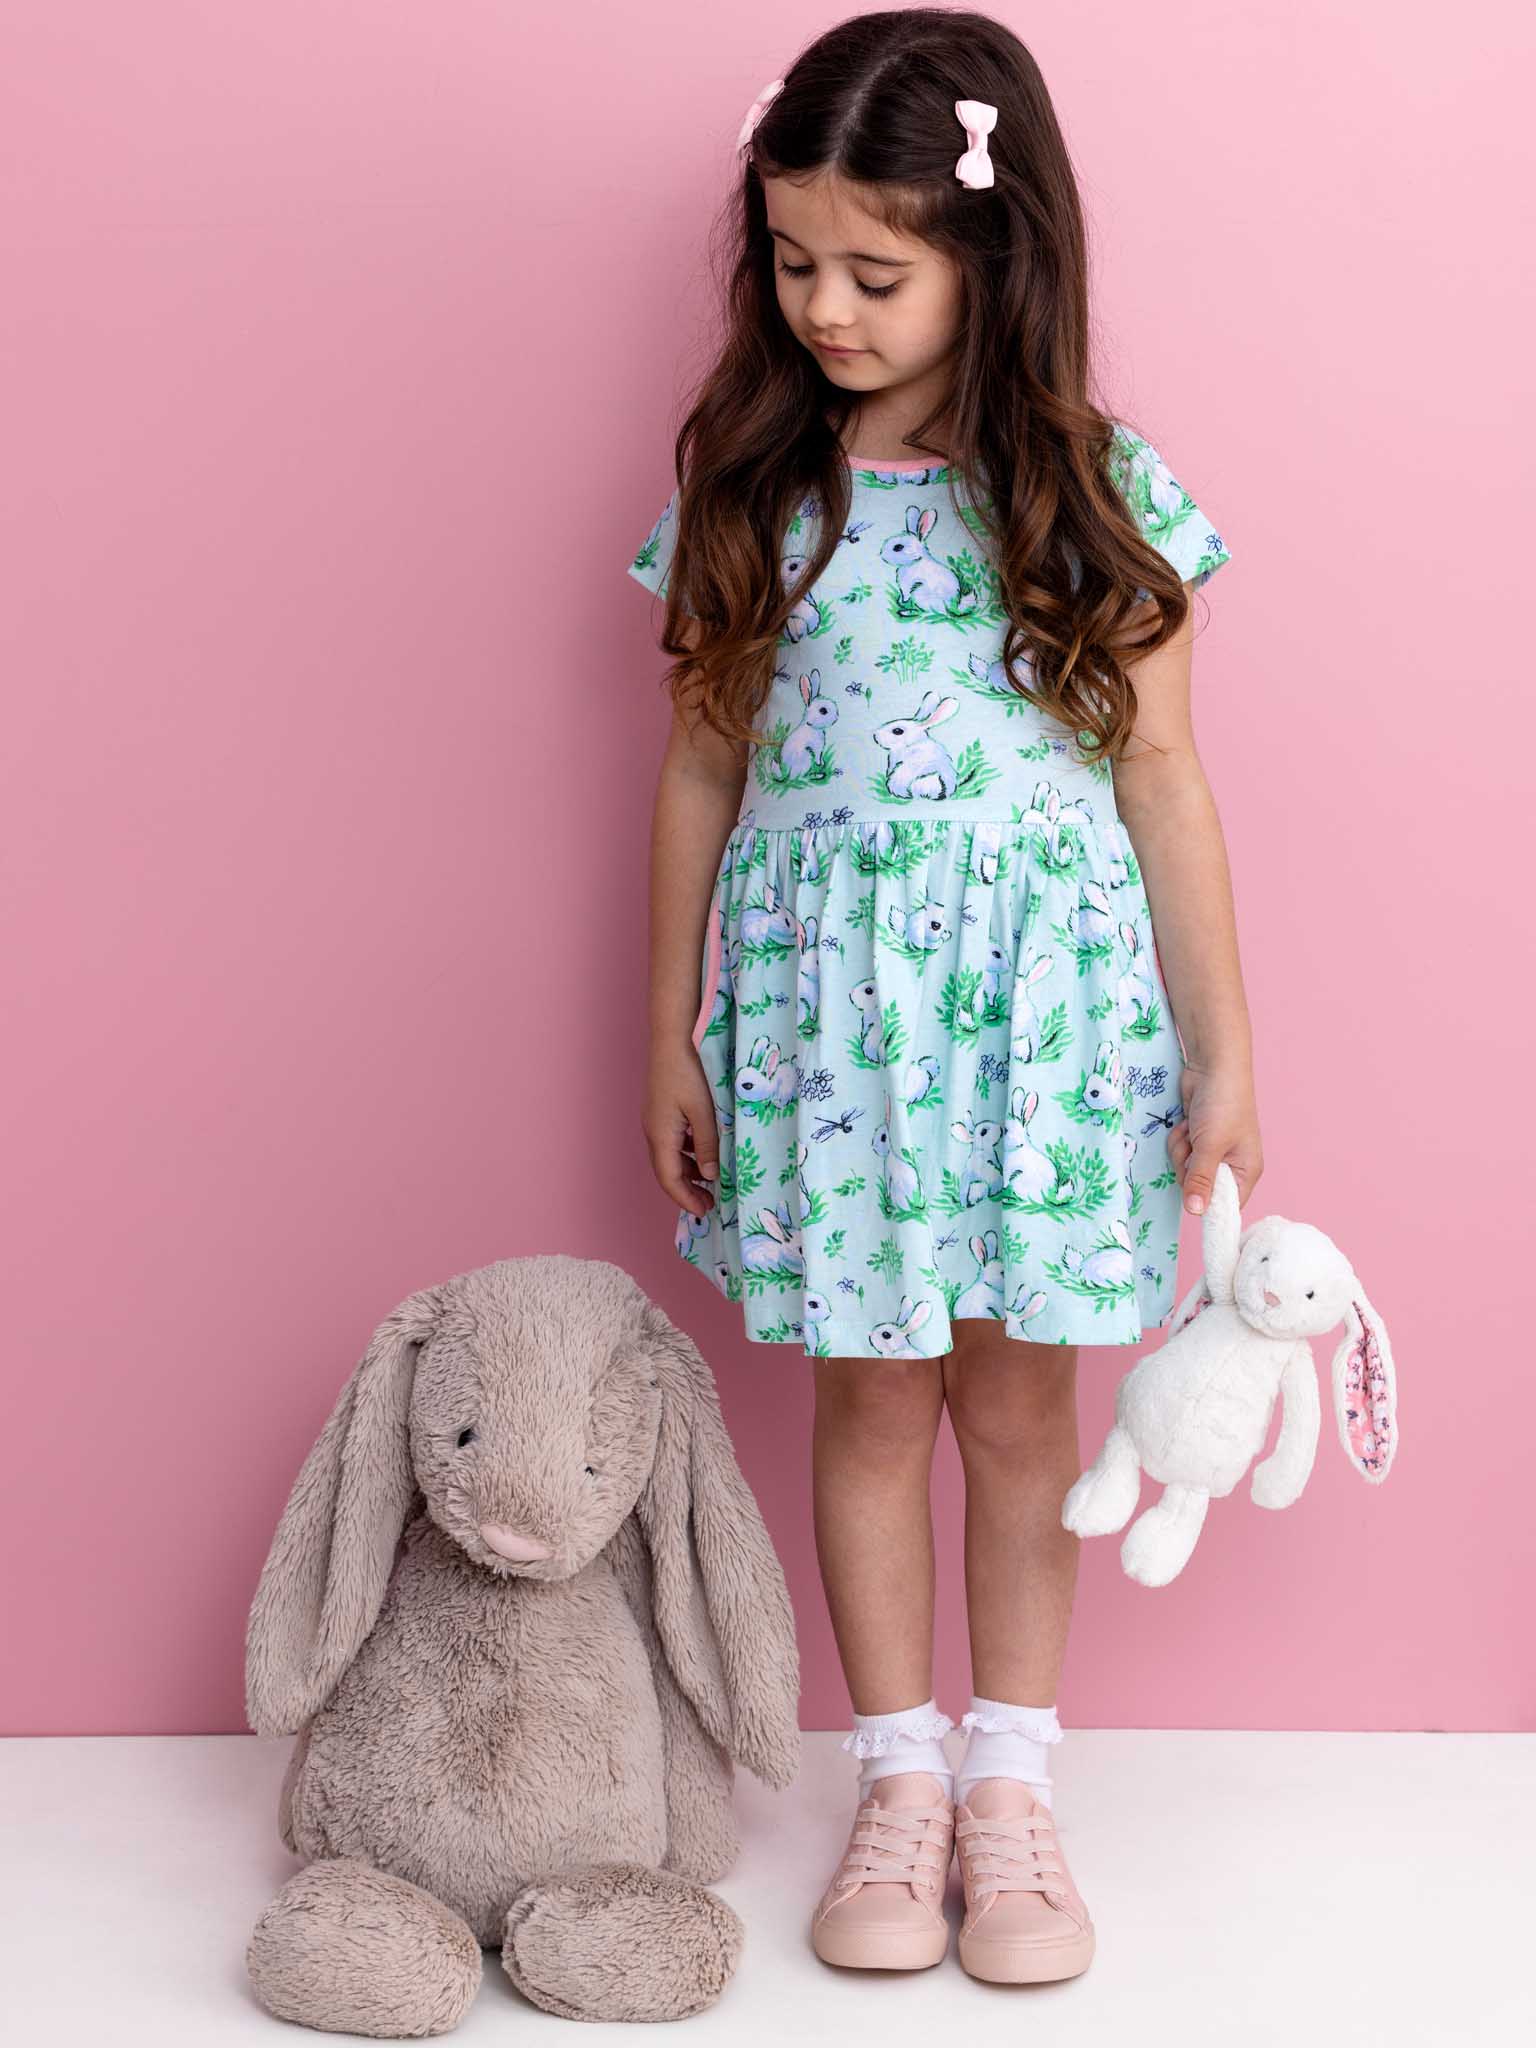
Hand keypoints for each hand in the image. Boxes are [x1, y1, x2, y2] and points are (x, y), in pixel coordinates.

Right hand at [642, 1040, 720, 1215]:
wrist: (673, 1036)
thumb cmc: (688, 1070)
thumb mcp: (704, 1111)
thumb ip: (708, 1145)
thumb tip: (711, 1176)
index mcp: (660, 1135)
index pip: (669, 1179)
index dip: (686, 1199)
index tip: (705, 1213)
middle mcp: (653, 1130)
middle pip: (667, 1171)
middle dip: (687, 1191)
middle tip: (710, 1204)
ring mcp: (656, 1119)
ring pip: (670, 1157)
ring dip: (689, 1173)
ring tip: (711, 1183)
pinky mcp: (663, 1109)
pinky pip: (673, 1141)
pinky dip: (688, 1155)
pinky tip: (705, 1153)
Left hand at [1167, 1053, 1262, 1215]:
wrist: (1212, 1066)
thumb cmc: (1223, 1105)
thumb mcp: (1211, 1145)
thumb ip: (1201, 1180)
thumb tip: (1195, 1212)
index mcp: (1246, 1171)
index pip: (1226, 1205)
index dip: (1208, 1205)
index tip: (1192, 1197)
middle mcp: (1230, 1165)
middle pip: (1199, 1189)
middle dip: (1188, 1167)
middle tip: (1193, 1148)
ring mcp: (1212, 1151)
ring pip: (1184, 1170)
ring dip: (1181, 1150)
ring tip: (1191, 1129)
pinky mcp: (1196, 1139)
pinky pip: (1180, 1153)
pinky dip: (1179, 1138)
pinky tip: (1186, 1122)